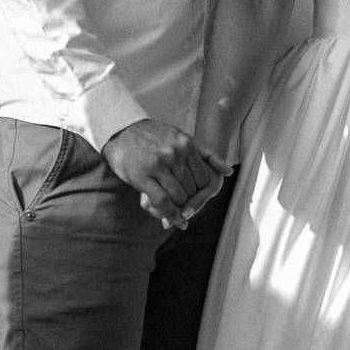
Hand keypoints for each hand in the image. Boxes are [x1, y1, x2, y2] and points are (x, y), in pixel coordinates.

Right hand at [103, 116, 222, 227]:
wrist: (120, 129)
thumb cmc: (152, 136)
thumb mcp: (181, 137)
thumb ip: (206, 154)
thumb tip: (229, 172)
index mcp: (186, 144)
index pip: (204, 179)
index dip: (201, 193)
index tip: (194, 199)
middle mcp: (175, 153)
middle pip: (192, 190)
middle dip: (189, 203)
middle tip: (184, 210)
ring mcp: (159, 165)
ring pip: (178, 197)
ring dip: (178, 210)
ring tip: (176, 214)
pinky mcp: (143, 176)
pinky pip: (162, 202)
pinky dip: (169, 214)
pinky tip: (169, 219)